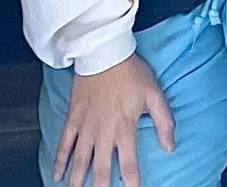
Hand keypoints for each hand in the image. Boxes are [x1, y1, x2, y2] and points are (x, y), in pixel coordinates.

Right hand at [55, 54, 172, 186]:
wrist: (104, 52)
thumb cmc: (131, 72)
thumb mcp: (155, 95)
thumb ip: (164, 122)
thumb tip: (170, 147)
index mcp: (124, 129)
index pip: (129, 165)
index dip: (132, 184)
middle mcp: (103, 132)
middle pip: (101, 169)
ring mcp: (86, 126)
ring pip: (80, 161)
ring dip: (77, 180)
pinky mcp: (73, 117)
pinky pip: (64, 143)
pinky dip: (59, 160)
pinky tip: (56, 175)